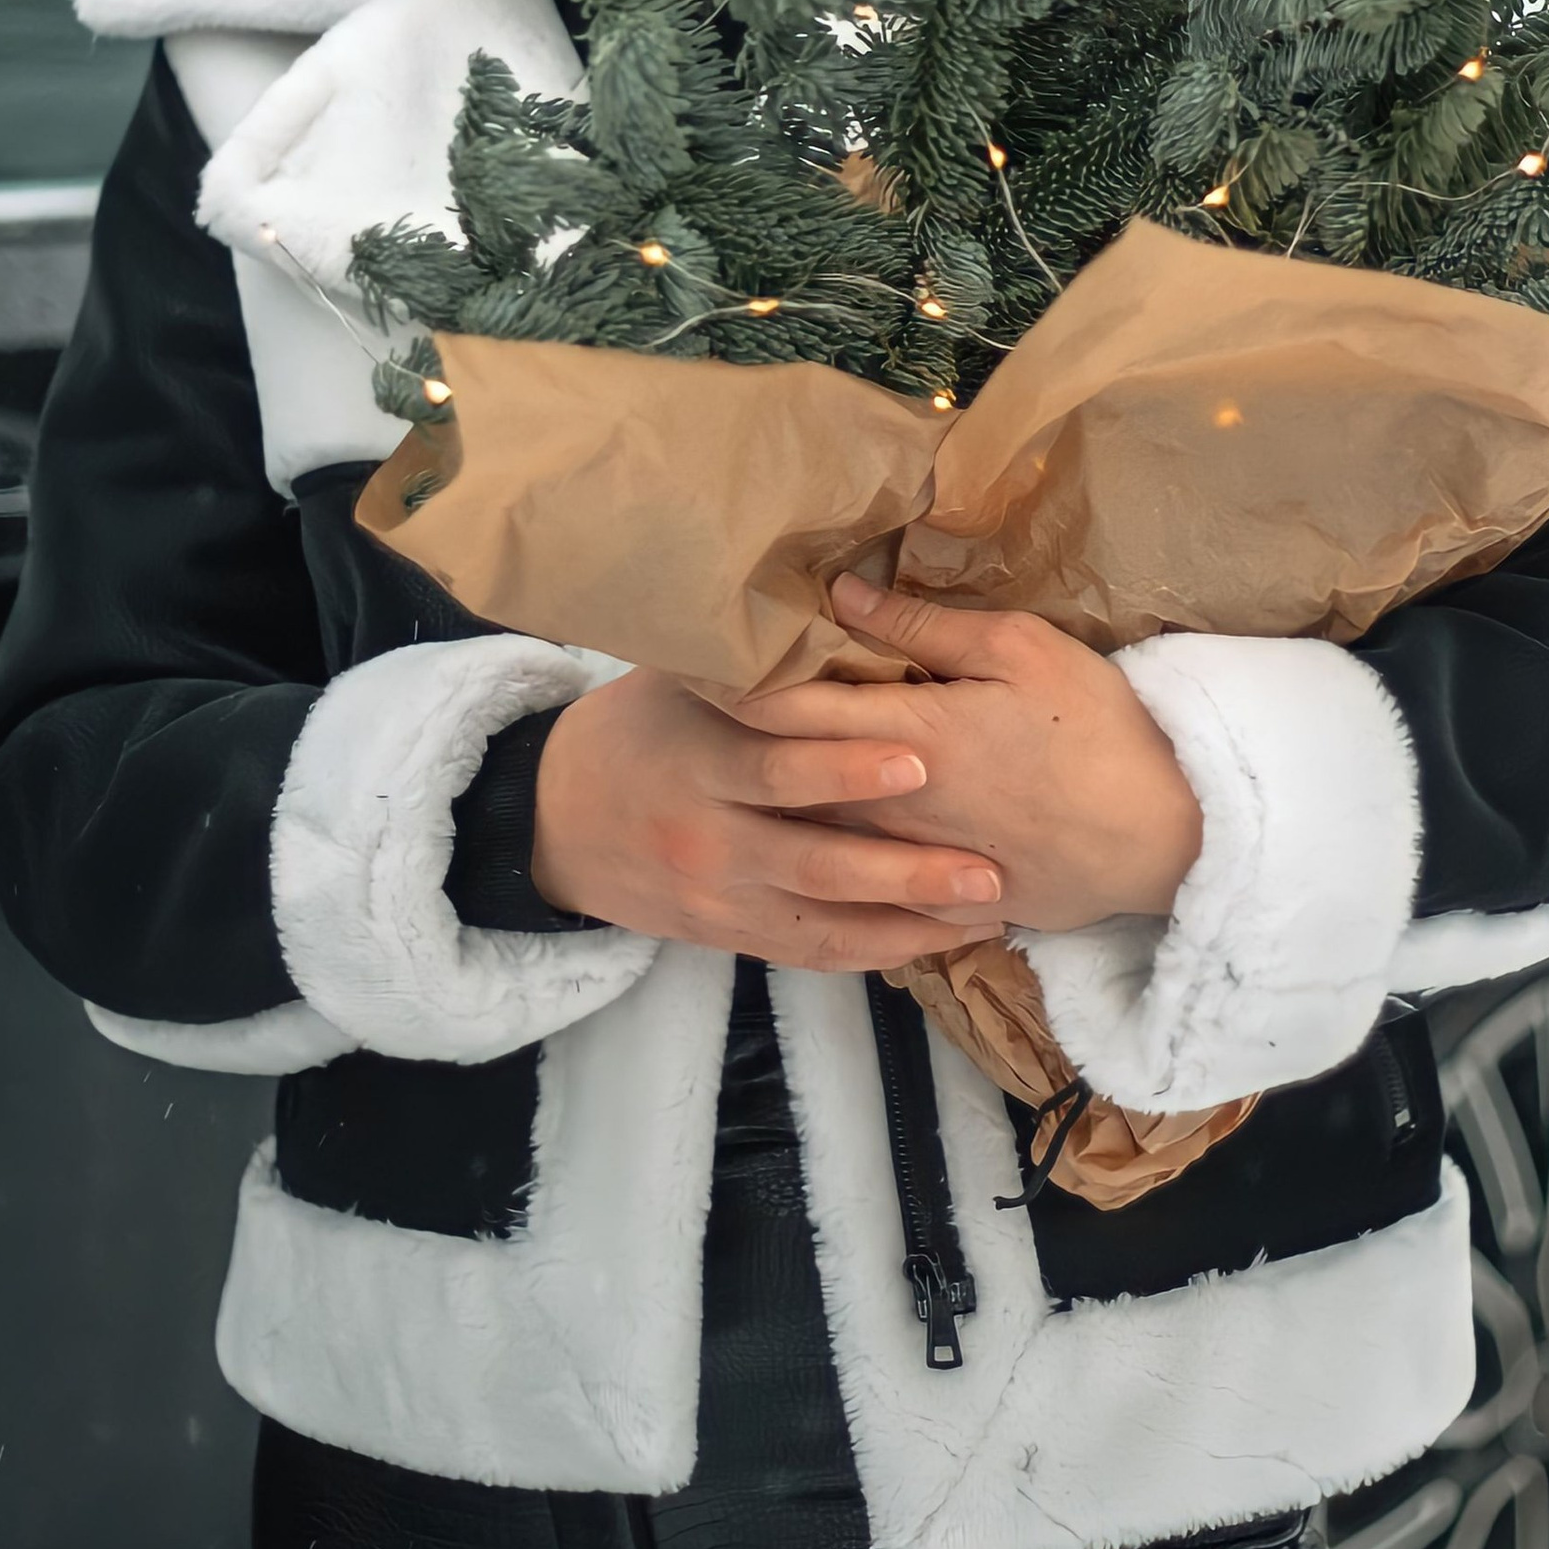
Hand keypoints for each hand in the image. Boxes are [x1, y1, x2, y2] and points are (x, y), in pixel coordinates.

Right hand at [529, 665, 1003, 969]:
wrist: (558, 821)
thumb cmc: (639, 728)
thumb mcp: (681, 681)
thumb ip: (759, 663)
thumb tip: (847, 595)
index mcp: (700, 761)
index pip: (778, 766)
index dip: (846, 767)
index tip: (920, 757)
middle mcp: (710, 837)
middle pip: (814, 860)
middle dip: (902, 866)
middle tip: (983, 864)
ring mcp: (720, 898)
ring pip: (824, 921)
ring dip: (909, 920)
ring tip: (989, 907)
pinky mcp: (731, 935)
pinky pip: (813, 953)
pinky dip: (879, 950)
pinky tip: (941, 937)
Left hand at [733, 575, 1202, 937]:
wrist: (1164, 838)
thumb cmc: (1097, 729)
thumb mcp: (1022, 651)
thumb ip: (925, 630)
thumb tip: (843, 594)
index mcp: (907, 736)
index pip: (786, 710)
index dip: (732, 684)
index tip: (695, 658)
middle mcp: (890, 807)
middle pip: (785, 776)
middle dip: (739, 743)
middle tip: (696, 710)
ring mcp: (912, 862)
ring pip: (816, 831)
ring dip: (775, 799)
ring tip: (735, 767)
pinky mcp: (940, 900)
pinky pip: (865, 880)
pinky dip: (832, 854)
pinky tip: (811, 833)